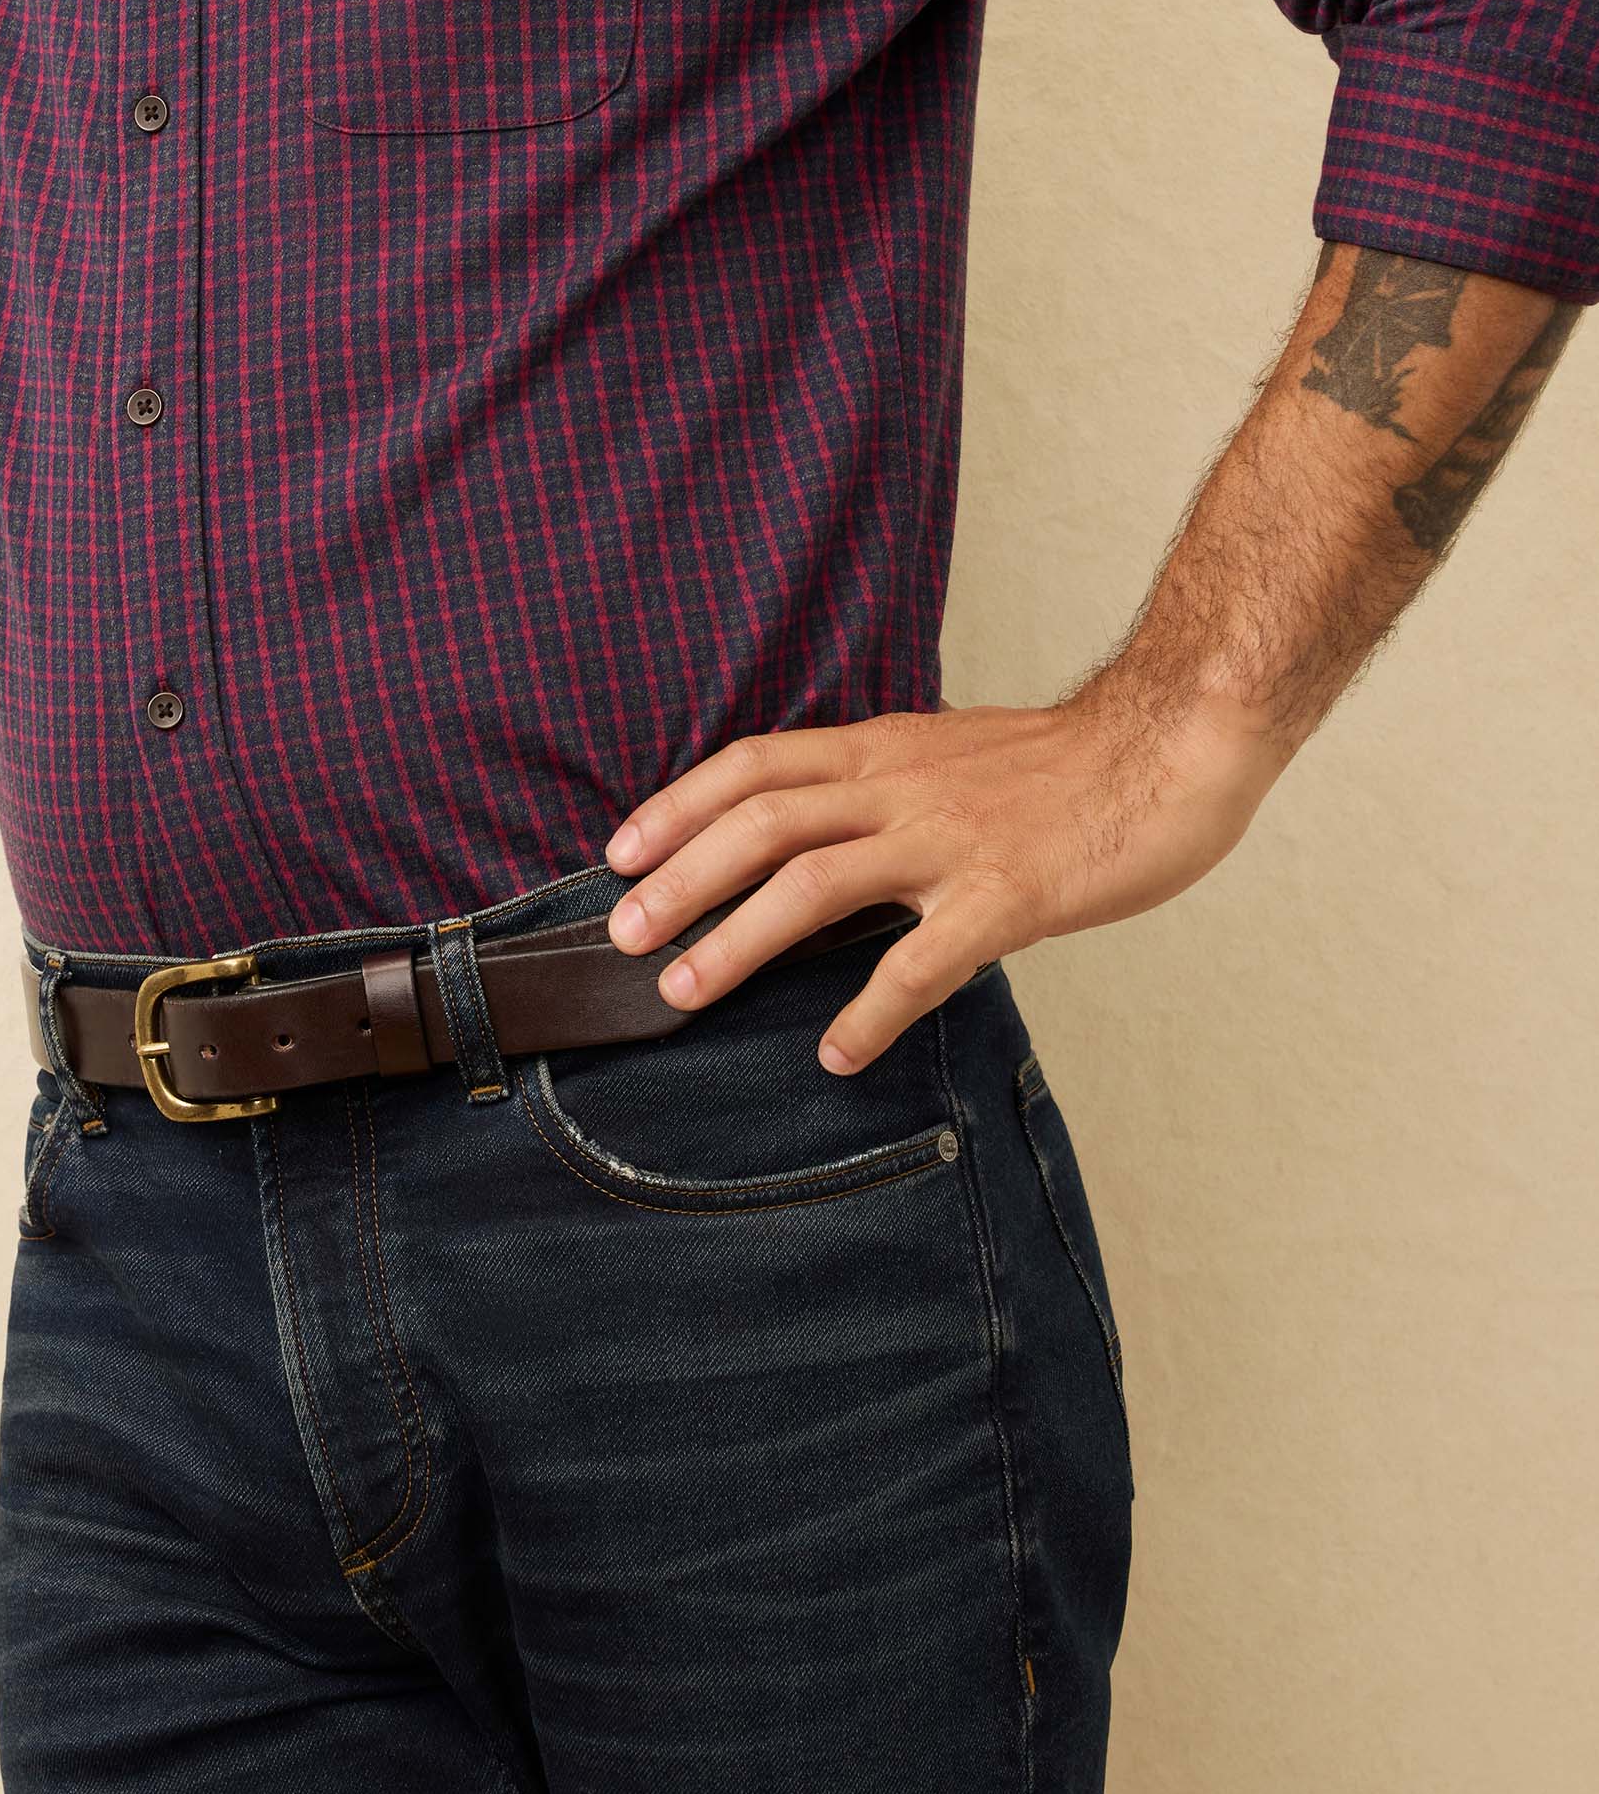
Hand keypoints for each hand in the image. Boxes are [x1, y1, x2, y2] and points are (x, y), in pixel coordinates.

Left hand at [601, 679, 1291, 1071]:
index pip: (754, 764)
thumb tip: (817, 827)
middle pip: (762, 821)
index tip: (620, 852)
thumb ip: (882, 782)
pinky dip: (869, 1010)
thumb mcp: (950, 749)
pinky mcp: (1007, 894)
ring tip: (685, 992)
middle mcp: (901, 784)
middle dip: (680, 878)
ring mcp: (950, 839)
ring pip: (815, 881)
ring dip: (739, 939)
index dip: (678, 806)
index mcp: (884, 746)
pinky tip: (838, 1053)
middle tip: (623, 936)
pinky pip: (922, 960)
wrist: (1173, 740)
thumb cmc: (1068, 762)